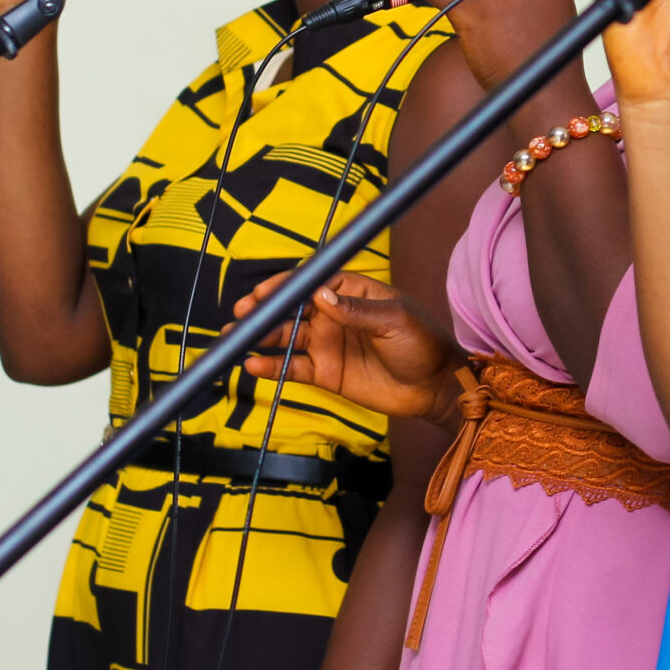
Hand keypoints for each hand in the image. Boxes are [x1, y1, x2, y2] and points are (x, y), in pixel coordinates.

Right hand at [236, 271, 463, 430]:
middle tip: (243, 313)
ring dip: (261, 336)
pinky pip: (293, 368)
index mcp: (352, 293)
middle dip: (265, 309)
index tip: (264, 291)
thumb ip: (357, 311)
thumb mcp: (394, 321)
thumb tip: (321, 296)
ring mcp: (328, 344)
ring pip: (286, 337)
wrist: (434, 387)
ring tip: (235, 337)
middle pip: (292, 308)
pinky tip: (254, 365)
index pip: (312, 282)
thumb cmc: (422, 344)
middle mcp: (335, 316)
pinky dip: (272, 367)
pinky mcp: (326, 373)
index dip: (287, 285)